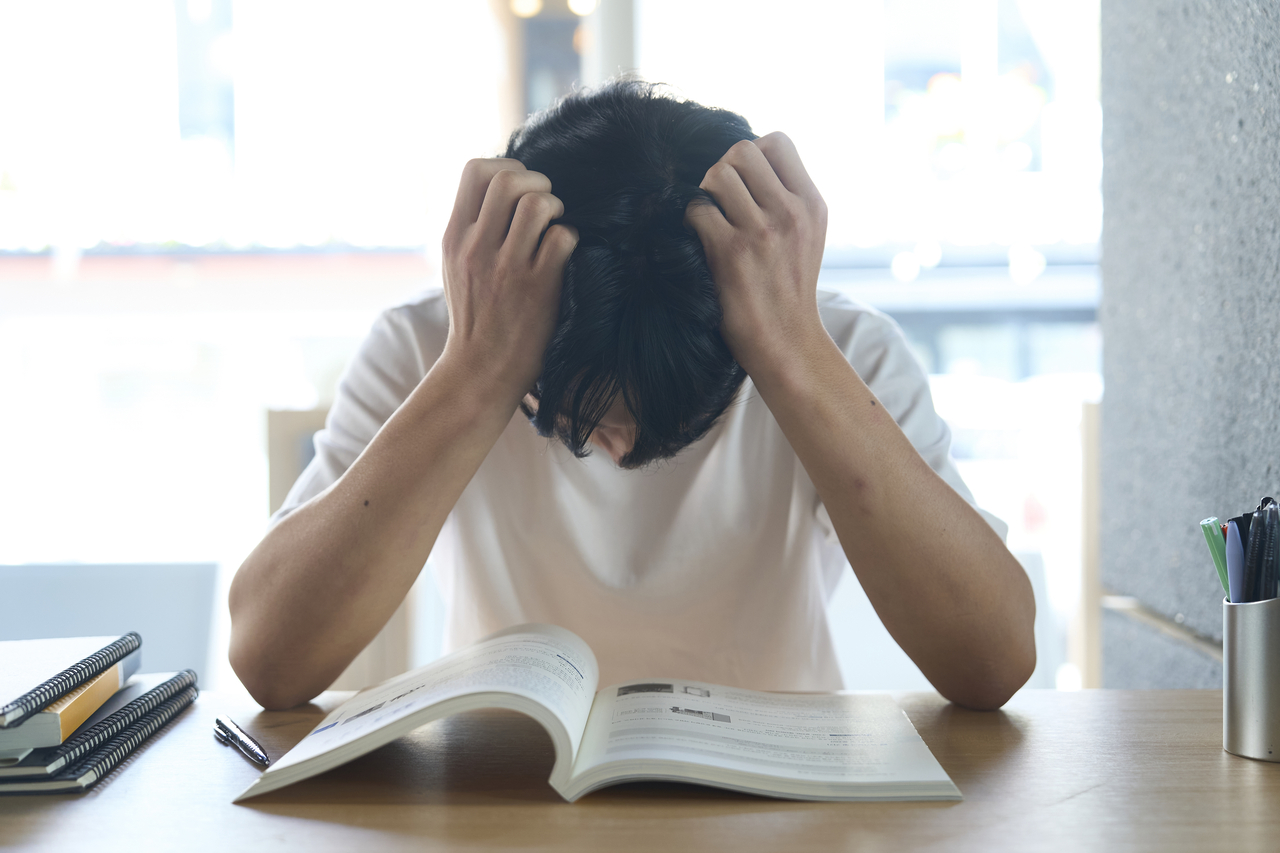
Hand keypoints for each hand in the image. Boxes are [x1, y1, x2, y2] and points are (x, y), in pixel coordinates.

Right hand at [440, 158, 577, 399]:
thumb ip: (473, 227)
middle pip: (508, 179)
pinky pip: (562, 238)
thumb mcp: (457, 266)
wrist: (480, 371)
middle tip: (546, 208)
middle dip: (538, 182)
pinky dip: (570, 240)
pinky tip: (564, 257)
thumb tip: (502, 188)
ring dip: (556, 209)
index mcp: (454, 237)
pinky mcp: (537, 289)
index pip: (475, 170)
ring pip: (537, 203)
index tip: (520, 191)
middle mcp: (476, 247)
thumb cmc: (476, 317)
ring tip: (555, 229)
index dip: (507, 168)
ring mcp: (506, 268)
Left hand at [683, 133, 827, 377]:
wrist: (786, 342)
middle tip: (721, 202)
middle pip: (742, 151)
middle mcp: (791, 212)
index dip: (753, 154)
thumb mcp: (806, 235)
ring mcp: (762, 231)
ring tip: (712, 220)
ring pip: (717, 174)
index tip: (746, 184)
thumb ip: (786, 196)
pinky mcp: (731, 252)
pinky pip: (697, 209)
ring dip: (705, 194)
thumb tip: (744, 160)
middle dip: (724, 170)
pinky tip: (701, 241)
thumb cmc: (787, 288)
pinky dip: (691, 221)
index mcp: (812, 204)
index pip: (778, 141)